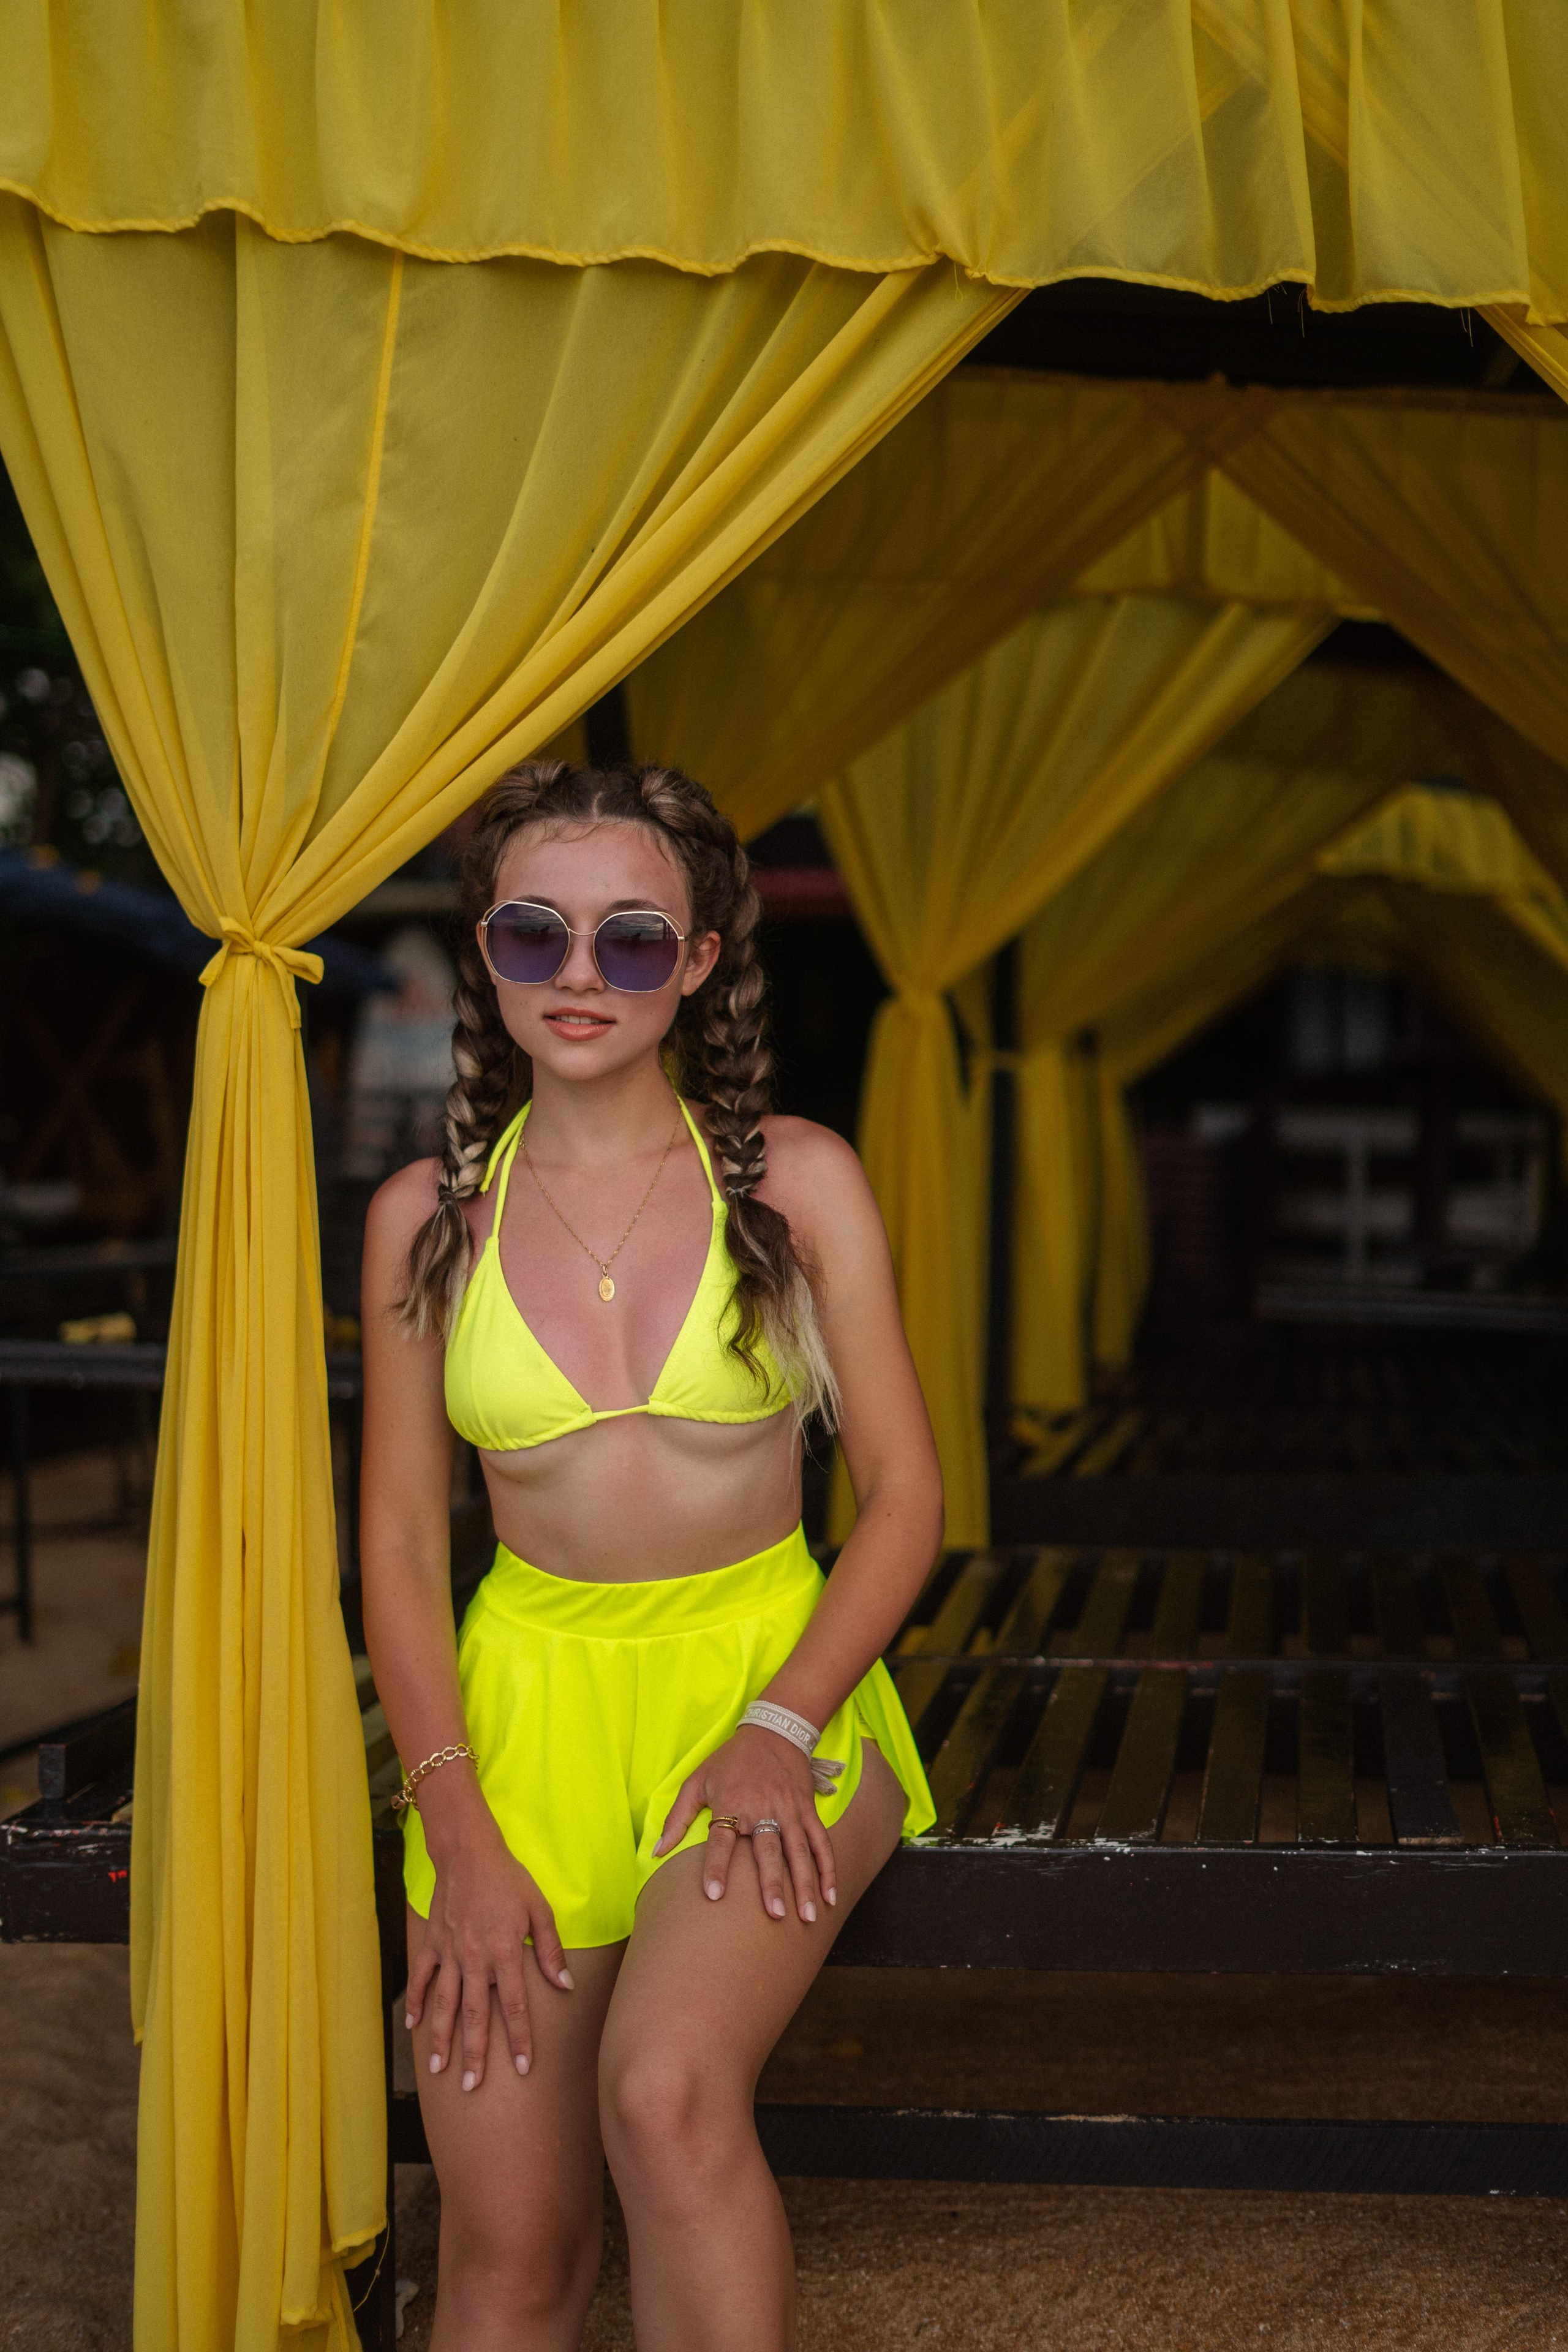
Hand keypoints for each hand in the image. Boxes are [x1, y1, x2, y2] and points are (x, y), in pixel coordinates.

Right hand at [405, 1824, 572, 2090]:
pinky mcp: (433, 1943)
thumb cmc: (509, 1880)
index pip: (514, 2005)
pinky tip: (412, 2026)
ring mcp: (449, 1952)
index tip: (523, 2067)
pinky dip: (415, 2002)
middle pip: (475, 2015)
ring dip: (442, 2039)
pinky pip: (421, 1977)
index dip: (520, 2038)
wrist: (469, 1852)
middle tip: (473, 2087)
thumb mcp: (539, 1910)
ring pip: (444, 2004)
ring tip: (440, 2070)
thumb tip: (565, 1985)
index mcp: (503, 1952)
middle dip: (475, 2053)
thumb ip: (549, 1950)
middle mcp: (474, 1958)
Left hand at [654, 1724, 837, 1922]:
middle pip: (767, 1850)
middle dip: (771, 1884)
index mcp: (731, 1803)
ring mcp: (788, 1810)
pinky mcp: (807, 1810)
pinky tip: (829, 1896)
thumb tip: (657, 1852)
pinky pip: (821, 1842)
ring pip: (799, 1851)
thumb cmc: (730, 1760)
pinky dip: (828, 1868)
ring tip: (807, 1917)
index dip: (717, 1866)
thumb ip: (677, 1817)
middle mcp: (762, 1808)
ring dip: (804, 1884)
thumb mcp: (697, 1780)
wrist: (773, 1731)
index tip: (714, 1895)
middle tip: (775, 1915)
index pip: (722, 1839)